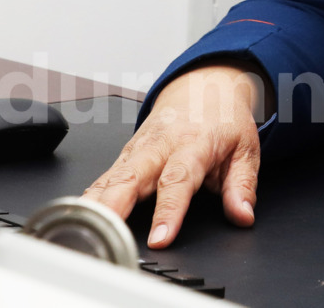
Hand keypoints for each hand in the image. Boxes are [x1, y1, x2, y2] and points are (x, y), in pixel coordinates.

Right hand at [82, 64, 263, 248]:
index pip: (178, 179)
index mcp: (193, 143)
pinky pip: (105, 176)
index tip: (160, 238)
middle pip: (133, 177)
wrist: (204, 86)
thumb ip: (242, 185)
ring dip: (97, 203)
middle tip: (107, 235)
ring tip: (84, 230)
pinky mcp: (126, 154)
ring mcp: (139, 148)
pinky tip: (78, 215)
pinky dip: (90, 196)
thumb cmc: (223, 119)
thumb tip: (243, 215)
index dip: (168, 211)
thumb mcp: (245, 149)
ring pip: (112, 177)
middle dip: (116, 207)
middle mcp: (161, 145)